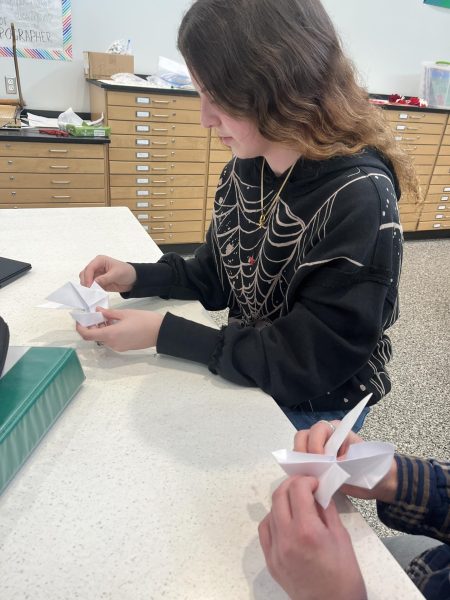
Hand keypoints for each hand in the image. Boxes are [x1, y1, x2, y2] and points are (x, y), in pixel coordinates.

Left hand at [76, 308, 162, 350]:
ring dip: (100, 329)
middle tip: (93, 314)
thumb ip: (109, 313)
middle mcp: (112, 343)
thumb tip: (97, 311)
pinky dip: (108, 332)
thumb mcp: (124, 313)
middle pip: (94, 337)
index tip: (79, 319)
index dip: (80, 327)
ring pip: (102, 338)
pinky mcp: (123, 347)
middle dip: (91, 326)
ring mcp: (118, 347)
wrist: (160, 332)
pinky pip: (110, 340)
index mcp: (110, 334)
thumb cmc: (144, 320)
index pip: (87, 335)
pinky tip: (113, 323)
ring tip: (105, 317)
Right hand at [79, 255, 136, 291]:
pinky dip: (91, 290)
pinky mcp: (98, 282)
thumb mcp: (116, 274)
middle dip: (85, 282)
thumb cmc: (126, 272)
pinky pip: (91, 287)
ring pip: (86, 280)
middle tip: (88, 291)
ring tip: (90, 294)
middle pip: (84, 274)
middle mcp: (96, 266)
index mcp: (100, 260)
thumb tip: (93, 283)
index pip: (89, 268)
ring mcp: (96, 275)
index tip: (89, 286)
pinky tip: (93, 295)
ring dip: (87, 287)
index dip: (87, 277)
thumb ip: (104, 279)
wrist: (133, 279)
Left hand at [259, 476, 366, 599]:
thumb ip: (326, 510)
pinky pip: (265, 531)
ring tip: (298, 504)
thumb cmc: (344, 574)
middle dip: (292, 485)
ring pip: (270, 512)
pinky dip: (274, 519)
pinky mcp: (270, 561)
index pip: (297, 490)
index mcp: (307, 530)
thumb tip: (319, 492)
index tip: (315, 482)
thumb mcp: (341, 536)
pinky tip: (286, 520)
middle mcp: (286, 538)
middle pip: (279, 496)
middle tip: (305, 486)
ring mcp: (275, 550)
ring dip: (283, 501)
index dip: (306, 480)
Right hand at [294, 421, 397, 502]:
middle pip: (303, 437)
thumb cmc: (372, 468)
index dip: (316, 444)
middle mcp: (325, 437)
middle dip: (303, 452)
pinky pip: (302, 464)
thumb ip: (339, 463)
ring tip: (310, 476)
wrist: (379, 483)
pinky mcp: (316, 464)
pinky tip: (310, 480)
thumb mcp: (358, 464)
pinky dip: (302, 471)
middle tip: (311, 469)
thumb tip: (322, 468)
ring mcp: (318, 451)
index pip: (318, 430)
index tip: (322, 460)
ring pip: (300, 450)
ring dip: (302, 462)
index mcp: (337, 430)